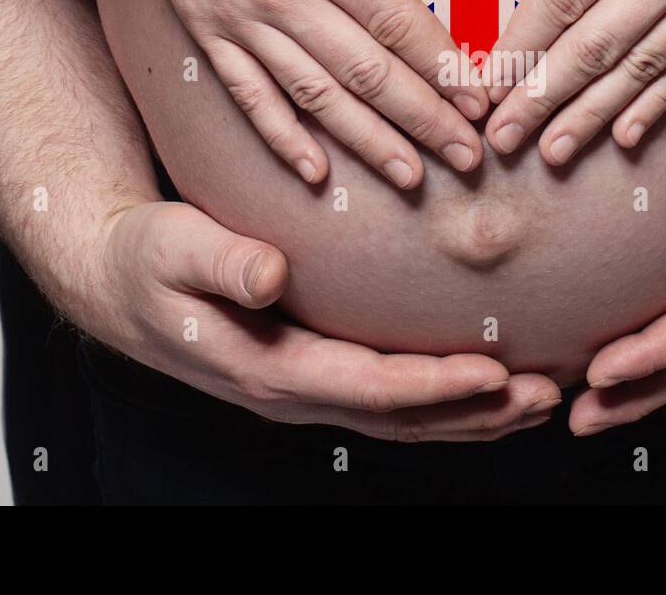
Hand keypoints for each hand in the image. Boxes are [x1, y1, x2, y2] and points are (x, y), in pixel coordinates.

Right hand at [61, 0, 488, 189]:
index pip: (398, 23)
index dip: (445, 68)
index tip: (481, 98)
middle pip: (366, 74)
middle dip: (423, 121)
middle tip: (469, 157)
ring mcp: (240, 19)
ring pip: (315, 97)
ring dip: (368, 142)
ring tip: (413, 176)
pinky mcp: (208, 29)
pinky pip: (250, 96)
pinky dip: (283, 137)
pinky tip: (316, 172)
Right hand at [65, 199, 560, 441]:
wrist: (118, 283)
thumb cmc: (145, 261)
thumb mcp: (171, 248)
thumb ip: (220, 261)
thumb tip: (271, 275)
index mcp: (269, 367)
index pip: (369, 387)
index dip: (434, 385)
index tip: (494, 372)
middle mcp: (295, 391)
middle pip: (401, 417)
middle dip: (476, 412)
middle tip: (546, 396)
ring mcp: (307, 388)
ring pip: (403, 417)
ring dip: (472, 415)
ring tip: (536, 400)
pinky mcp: (315, 372)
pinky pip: (390, 401)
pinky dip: (444, 402)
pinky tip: (485, 389)